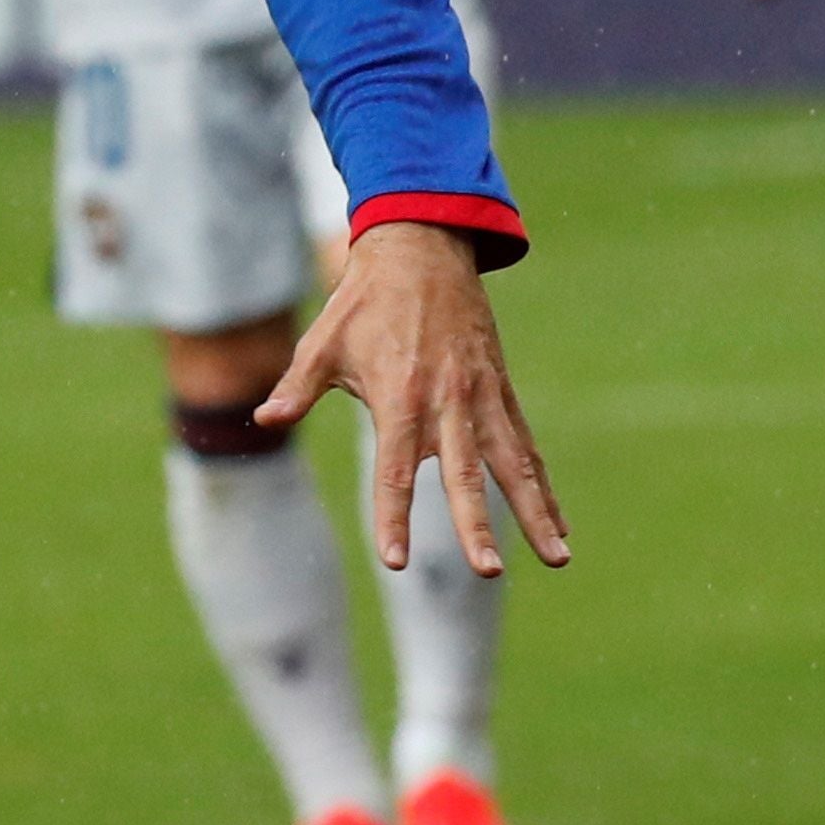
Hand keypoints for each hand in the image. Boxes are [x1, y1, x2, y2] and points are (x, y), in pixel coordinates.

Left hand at [258, 222, 568, 580]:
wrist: (421, 253)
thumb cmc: (362, 303)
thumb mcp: (321, 344)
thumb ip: (296, 388)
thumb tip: (264, 419)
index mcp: (399, 398)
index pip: (394, 471)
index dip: (393, 517)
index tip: (394, 560)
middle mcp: (447, 403)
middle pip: (463, 476)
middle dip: (476, 525)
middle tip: (488, 570)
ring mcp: (482, 399)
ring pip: (513, 466)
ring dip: (536, 513)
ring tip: (560, 557)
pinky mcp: (502, 393)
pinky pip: (526, 447)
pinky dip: (542, 485)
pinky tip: (560, 524)